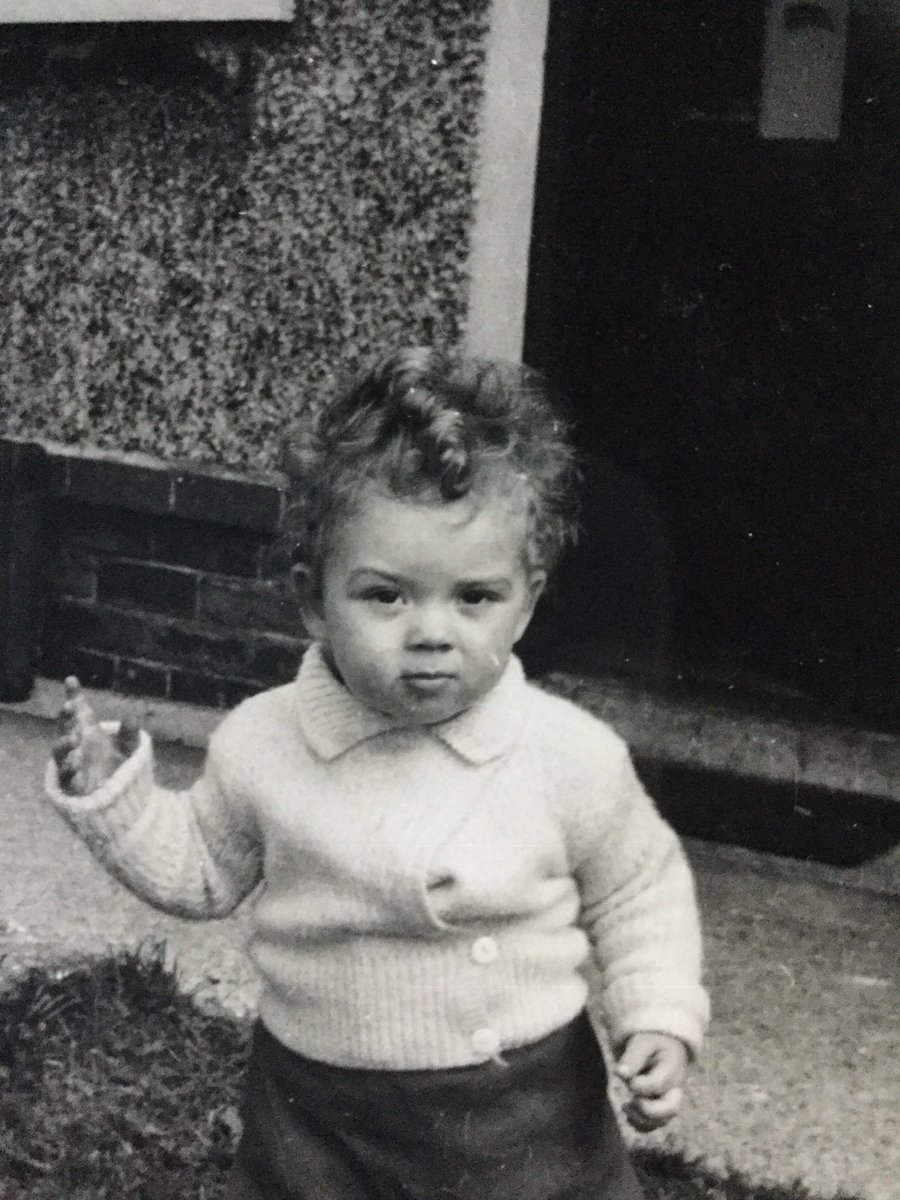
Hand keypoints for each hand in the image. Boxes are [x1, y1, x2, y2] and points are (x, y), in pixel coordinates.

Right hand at [52, 677, 140, 795]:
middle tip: (70, 706)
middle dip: (65, 717)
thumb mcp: (129, 746)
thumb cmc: (119, 766)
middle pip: (65, 727)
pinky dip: (67, 769)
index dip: (74, 695)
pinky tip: (74, 763)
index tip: (71, 680)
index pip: (80, 711)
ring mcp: (71, 763)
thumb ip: (130, 732)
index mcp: (89, 731)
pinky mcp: (71, 783)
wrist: (121, 795)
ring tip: (73, 738)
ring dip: (63, 744)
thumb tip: (133, 715)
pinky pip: (64, 776)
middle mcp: (77, 744)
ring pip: (59, 751)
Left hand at [615, 1032, 688, 1131]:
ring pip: (661, 1121)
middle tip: (632, 1099)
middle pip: (670, 1110)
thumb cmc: (651, 1042)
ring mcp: (669, 1100)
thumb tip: (620, 1074)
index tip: (627, 1078)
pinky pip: (654, 1124)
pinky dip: (640, 1124)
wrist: (661, 1045)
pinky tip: (627, 1111)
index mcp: (672, 1069)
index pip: (658, 1085)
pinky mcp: (660, 1108)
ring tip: (626, 1106)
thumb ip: (633, 1057)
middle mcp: (674, 1089)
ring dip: (641, 1119)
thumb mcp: (643, 1042)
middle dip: (648, 1110)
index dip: (641, 1086)